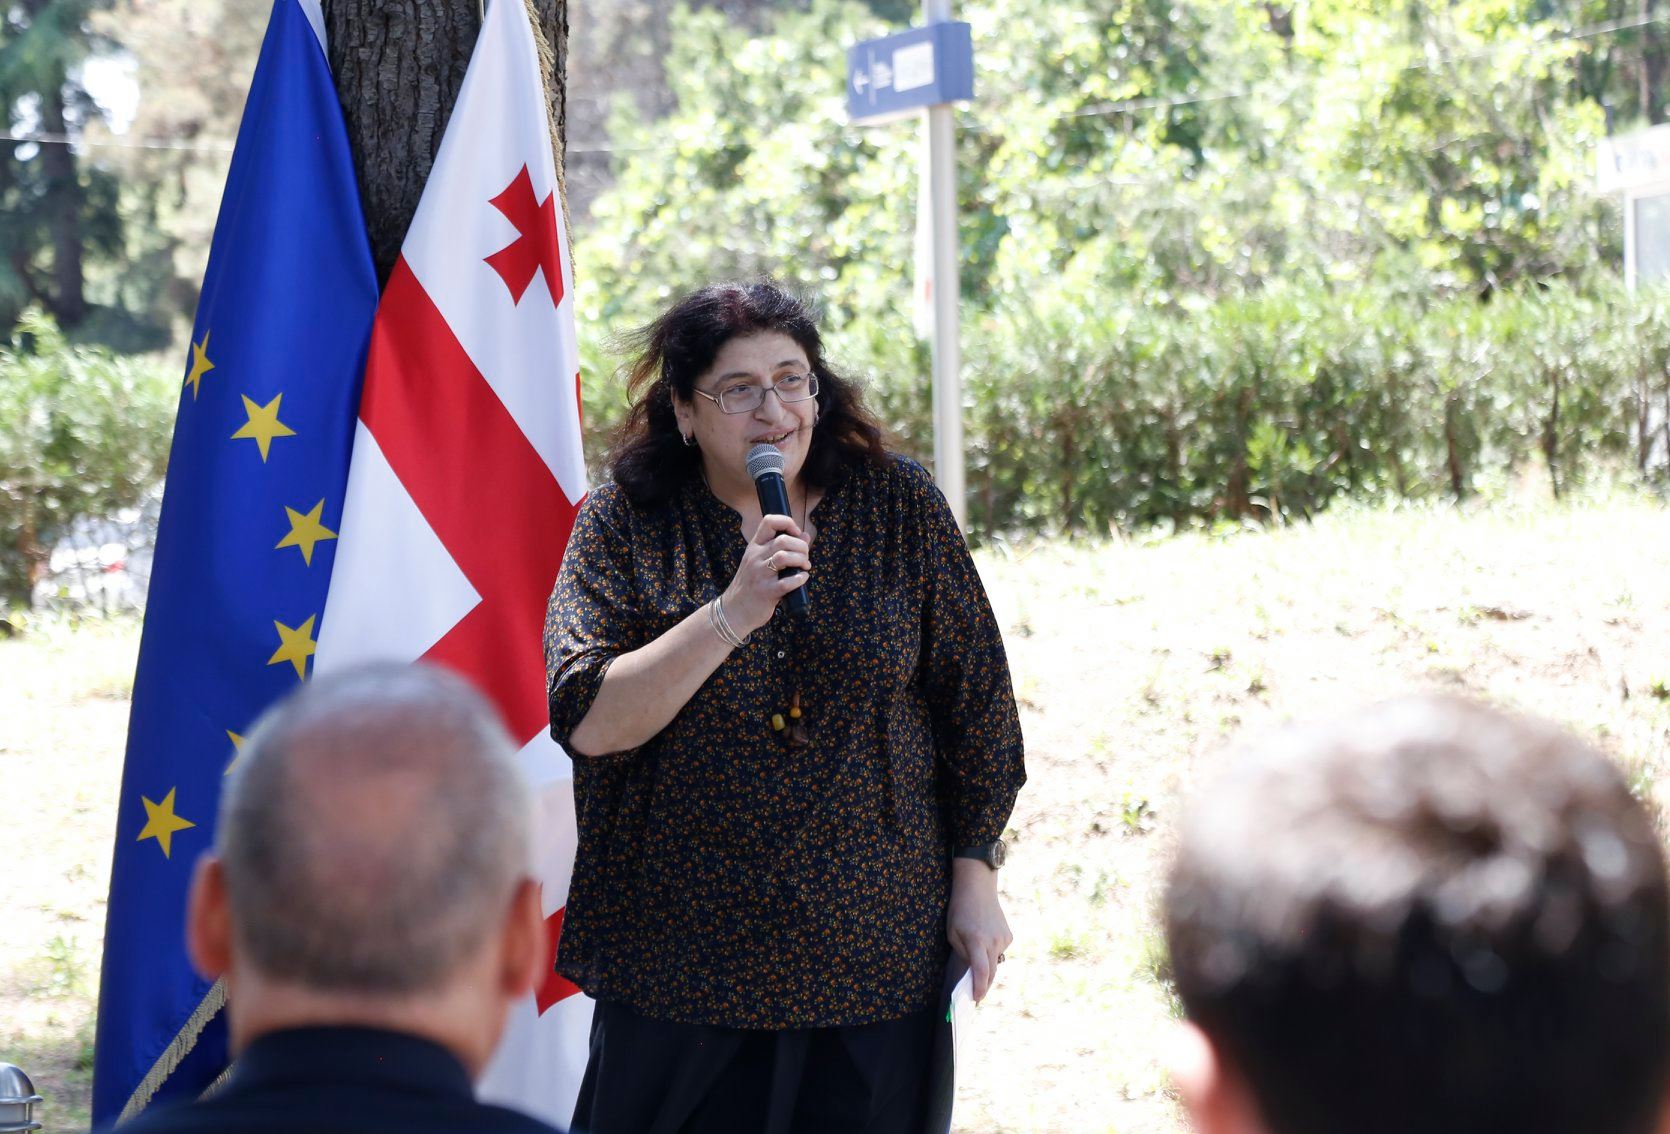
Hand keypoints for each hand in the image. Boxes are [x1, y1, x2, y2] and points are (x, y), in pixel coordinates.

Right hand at [721, 514, 810, 634]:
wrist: (734, 610)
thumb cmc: (751, 584)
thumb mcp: (760, 562)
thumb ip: (781, 548)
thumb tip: (806, 536)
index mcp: (754, 547)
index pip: (769, 521)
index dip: (788, 523)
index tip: (796, 534)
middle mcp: (755, 558)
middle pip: (783, 540)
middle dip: (801, 547)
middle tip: (805, 557)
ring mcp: (760, 575)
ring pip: (784, 556)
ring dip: (801, 560)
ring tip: (804, 567)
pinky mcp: (766, 593)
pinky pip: (787, 582)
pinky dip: (800, 579)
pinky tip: (802, 578)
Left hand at [947, 857, 1011, 1002]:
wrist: (978, 888)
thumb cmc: (960, 911)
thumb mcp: (953, 934)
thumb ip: (964, 954)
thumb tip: (972, 972)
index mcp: (976, 941)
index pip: (981, 972)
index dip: (979, 989)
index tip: (975, 1000)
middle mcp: (993, 942)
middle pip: (991, 973)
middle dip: (983, 985)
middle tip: (975, 994)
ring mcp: (1004, 939)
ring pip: (995, 962)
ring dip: (987, 966)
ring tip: (976, 957)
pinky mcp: (1009, 936)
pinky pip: (999, 952)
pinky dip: (992, 953)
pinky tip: (985, 941)